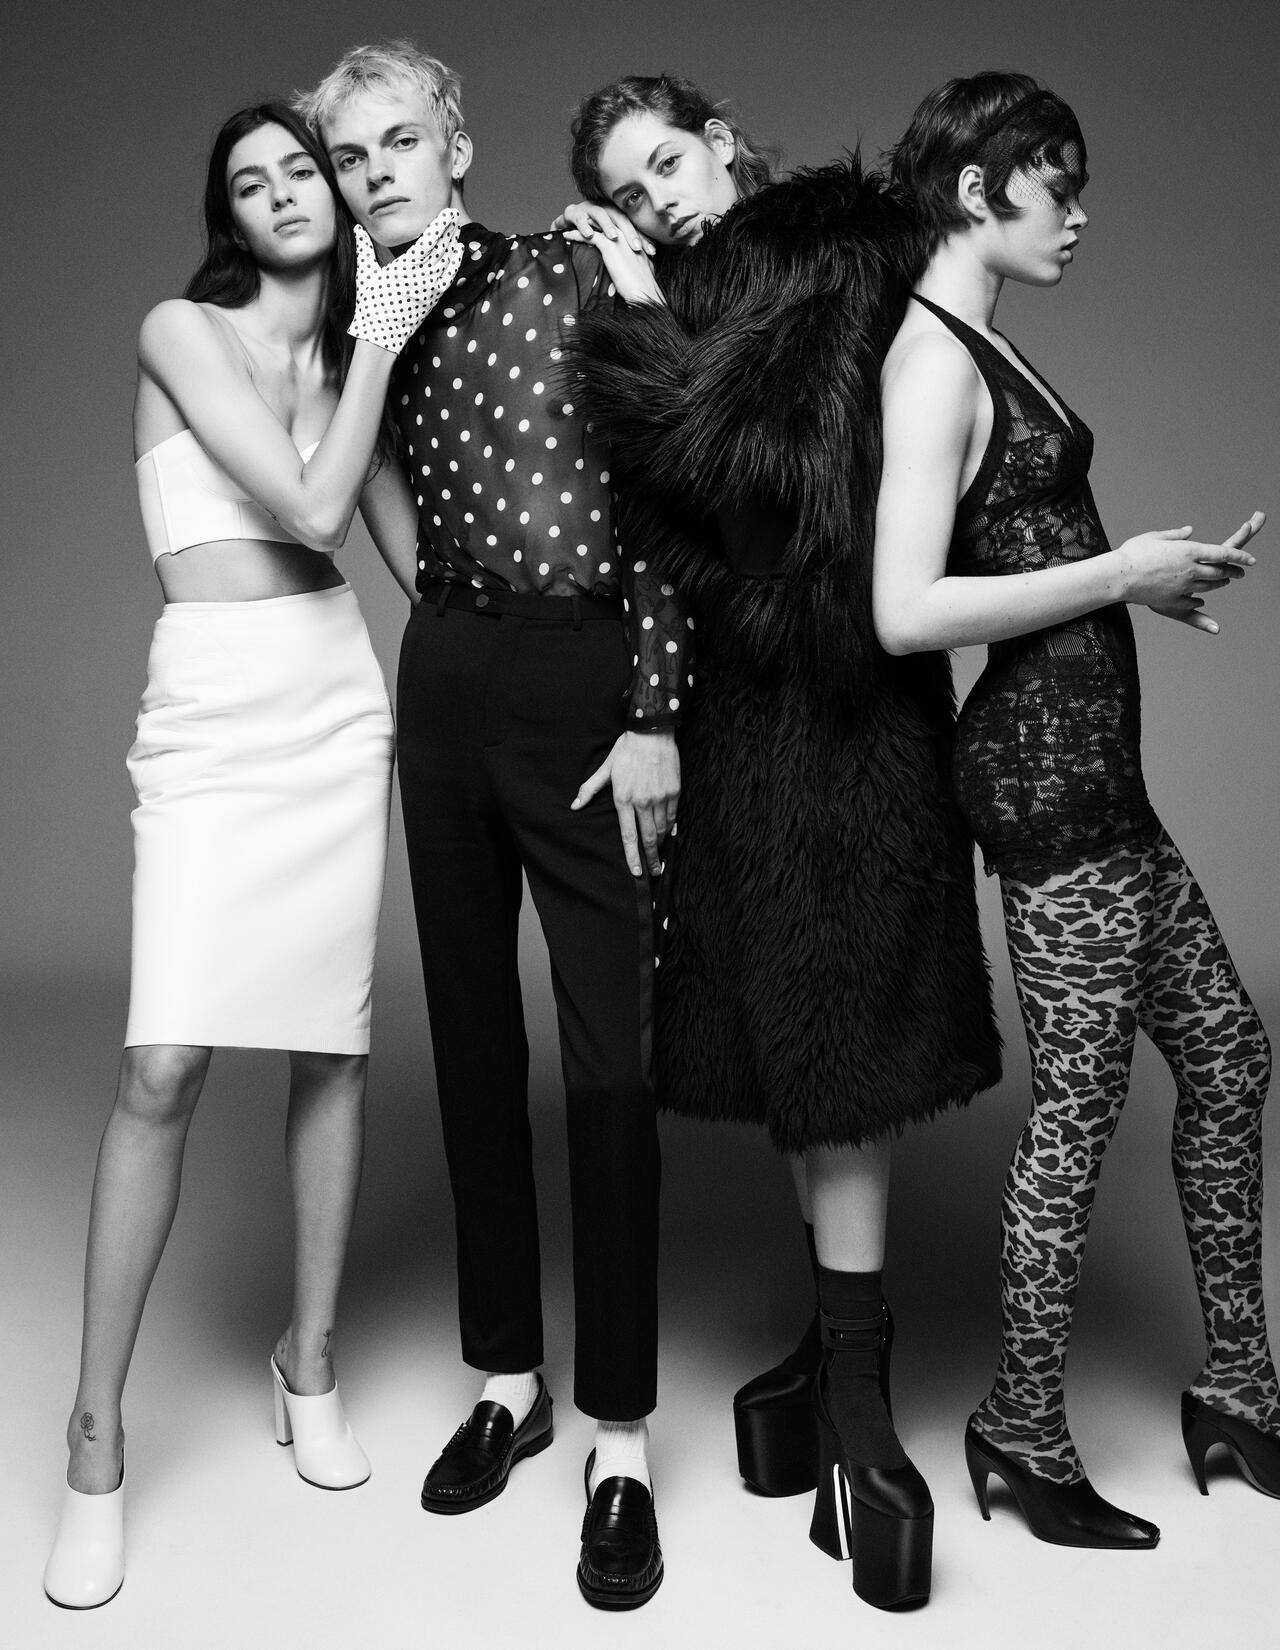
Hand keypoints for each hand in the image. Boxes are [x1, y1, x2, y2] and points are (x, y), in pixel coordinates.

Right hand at [349, 211, 463, 354]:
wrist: (382, 336)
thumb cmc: (371, 305)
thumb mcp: (366, 274)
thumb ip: (364, 248)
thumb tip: (356, 228)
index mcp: (406, 267)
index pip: (428, 241)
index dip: (439, 225)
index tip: (446, 213)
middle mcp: (422, 277)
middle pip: (441, 248)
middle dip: (448, 230)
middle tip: (453, 214)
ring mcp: (430, 289)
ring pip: (447, 262)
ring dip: (452, 244)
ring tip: (455, 229)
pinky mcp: (433, 299)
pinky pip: (448, 277)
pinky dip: (454, 263)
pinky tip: (458, 252)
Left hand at [551, 203, 662, 304]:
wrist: (644, 292)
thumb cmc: (643, 287)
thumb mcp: (642, 269)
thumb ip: (637, 262)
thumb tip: (632, 267)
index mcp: (634, 238)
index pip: (616, 225)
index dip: (603, 223)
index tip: (593, 224)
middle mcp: (626, 233)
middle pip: (605, 220)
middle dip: (591, 218)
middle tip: (577, 219)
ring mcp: (617, 238)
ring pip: (595, 224)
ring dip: (581, 223)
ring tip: (569, 223)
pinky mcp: (609, 245)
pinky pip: (588, 235)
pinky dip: (576, 234)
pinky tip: (566, 234)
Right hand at [553, 201, 654, 256]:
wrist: (568, 222)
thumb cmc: (592, 233)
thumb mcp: (611, 241)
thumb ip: (625, 248)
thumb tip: (646, 263)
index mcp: (617, 216)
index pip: (633, 227)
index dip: (643, 239)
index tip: (652, 253)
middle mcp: (605, 210)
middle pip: (621, 219)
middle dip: (630, 233)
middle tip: (636, 248)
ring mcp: (589, 209)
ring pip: (602, 215)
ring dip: (608, 226)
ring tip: (614, 238)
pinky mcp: (574, 212)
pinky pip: (580, 218)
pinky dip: (584, 226)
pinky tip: (589, 235)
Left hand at [571, 730, 679, 876]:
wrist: (652, 732)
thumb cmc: (626, 750)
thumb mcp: (605, 769)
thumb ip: (590, 789)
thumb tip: (574, 806)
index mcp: (624, 799)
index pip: (628, 836)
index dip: (632, 856)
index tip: (636, 872)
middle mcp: (643, 802)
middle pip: (648, 838)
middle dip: (651, 858)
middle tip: (653, 872)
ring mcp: (660, 797)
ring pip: (662, 830)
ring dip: (660, 844)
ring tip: (659, 855)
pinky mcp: (674, 791)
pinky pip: (673, 817)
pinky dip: (671, 828)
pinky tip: (669, 835)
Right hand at [1117, 512, 1261, 633]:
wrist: (1118, 576)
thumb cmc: (1133, 553)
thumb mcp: (1154, 537)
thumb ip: (1175, 535)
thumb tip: (1189, 530)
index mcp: (1189, 550)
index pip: (1223, 553)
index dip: (1240, 556)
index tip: (1251, 561)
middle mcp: (1190, 569)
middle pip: (1219, 571)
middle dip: (1233, 571)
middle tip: (1239, 572)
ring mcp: (1182, 586)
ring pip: (1209, 586)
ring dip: (1219, 583)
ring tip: (1224, 582)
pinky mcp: (1172, 600)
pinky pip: (1192, 601)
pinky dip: (1200, 600)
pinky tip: (1203, 601)